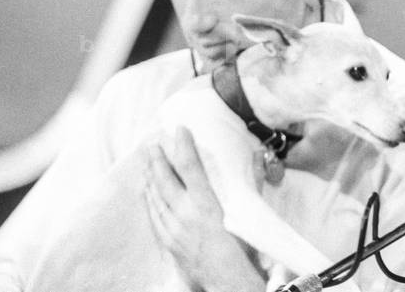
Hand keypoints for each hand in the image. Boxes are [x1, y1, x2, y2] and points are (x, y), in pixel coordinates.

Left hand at [145, 126, 264, 291]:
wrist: (228, 283)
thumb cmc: (244, 250)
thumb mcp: (250, 214)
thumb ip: (253, 183)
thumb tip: (258, 158)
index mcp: (206, 204)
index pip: (190, 166)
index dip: (183, 145)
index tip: (179, 128)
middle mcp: (185, 214)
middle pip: (165, 179)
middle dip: (157, 159)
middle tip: (152, 142)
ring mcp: (173, 230)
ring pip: (155, 197)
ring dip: (150, 177)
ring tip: (146, 163)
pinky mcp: (169, 243)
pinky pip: (154, 216)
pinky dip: (149, 201)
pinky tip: (147, 194)